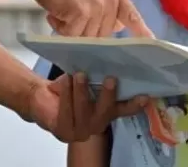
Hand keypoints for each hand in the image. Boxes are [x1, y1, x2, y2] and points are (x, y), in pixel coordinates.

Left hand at [26, 73, 149, 142]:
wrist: (41, 98)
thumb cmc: (69, 87)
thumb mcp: (86, 79)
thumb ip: (98, 76)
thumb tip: (112, 55)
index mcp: (106, 112)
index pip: (123, 109)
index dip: (135, 104)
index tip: (146, 96)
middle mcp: (96, 125)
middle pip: (105, 112)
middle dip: (108, 96)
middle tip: (111, 78)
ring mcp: (80, 131)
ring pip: (84, 112)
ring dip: (82, 92)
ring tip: (80, 75)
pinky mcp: (63, 131)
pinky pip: (66, 113)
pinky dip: (67, 95)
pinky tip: (66, 80)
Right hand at [30, 0, 152, 37]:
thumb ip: (105, 4)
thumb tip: (117, 27)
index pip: (132, 14)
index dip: (142, 31)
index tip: (153, 43)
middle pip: (104, 34)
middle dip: (85, 31)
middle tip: (69, 16)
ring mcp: (96, 5)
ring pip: (88, 37)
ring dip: (71, 31)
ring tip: (60, 12)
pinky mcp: (81, 13)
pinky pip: (72, 36)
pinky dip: (60, 30)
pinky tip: (54, 14)